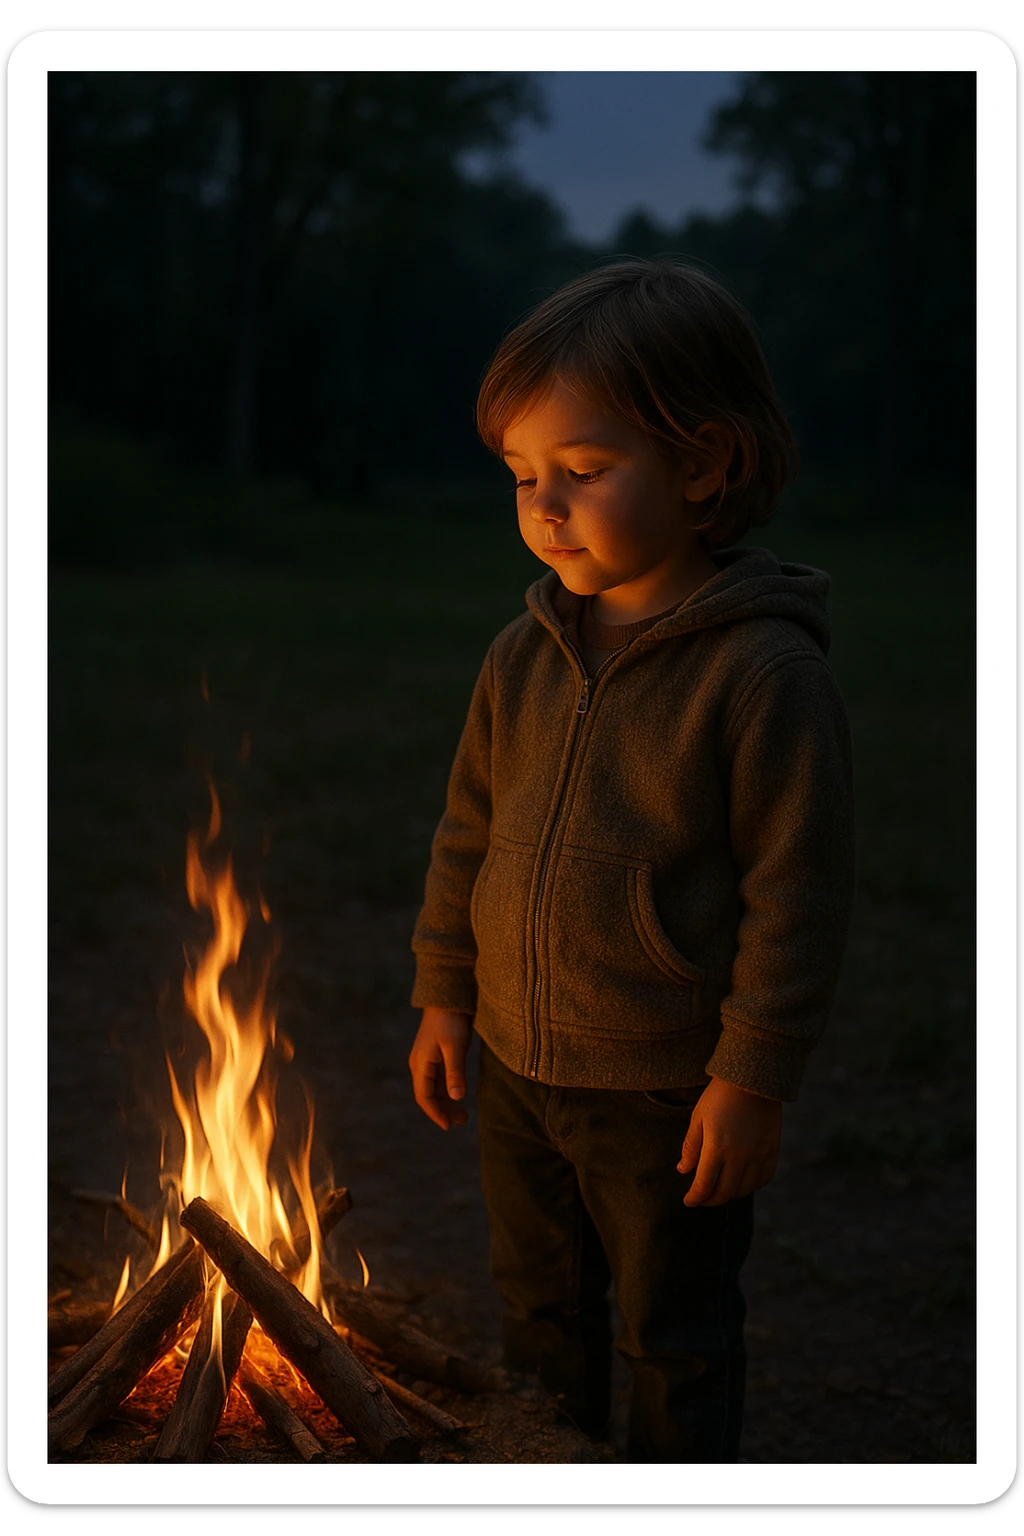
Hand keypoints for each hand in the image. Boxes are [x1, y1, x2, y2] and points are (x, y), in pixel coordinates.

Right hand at [409, 1008, 472, 1129]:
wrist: (448, 998)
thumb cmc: (451, 1020)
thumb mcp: (455, 1047)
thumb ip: (455, 1072)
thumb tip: (457, 1098)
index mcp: (420, 1064)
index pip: (424, 1097)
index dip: (436, 1113)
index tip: (448, 1126)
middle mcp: (420, 1065)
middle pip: (428, 1096)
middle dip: (443, 1111)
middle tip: (462, 1121)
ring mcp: (426, 1061)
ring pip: (433, 1089)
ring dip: (446, 1102)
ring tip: (463, 1115)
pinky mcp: (435, 1056)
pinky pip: (438, 1080)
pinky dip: (447, 1091)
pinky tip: (458, 1096)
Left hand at [677, 1076, 781, 1206]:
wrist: (751, 1078)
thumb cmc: (719, 1096)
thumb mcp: (698, 1118)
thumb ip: (691, 1146)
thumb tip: (683, 1170)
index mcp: (716, 1147)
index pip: (704, 1185)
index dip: (695, 1198)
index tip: (688, 1201)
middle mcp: (739, 1156)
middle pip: (724, 1192)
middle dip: (709, 1200)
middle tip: (702, 1199)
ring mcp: (758, 1154)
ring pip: (744, 1189)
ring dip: (730, 1194)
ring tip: (720, 1190)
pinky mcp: (772, 1150)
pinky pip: (764, 1179)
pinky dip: (752, 1186)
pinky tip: (742, 1183)